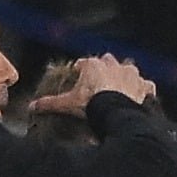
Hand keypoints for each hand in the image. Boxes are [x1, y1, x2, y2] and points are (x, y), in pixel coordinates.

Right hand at [28, 54, 153, 116]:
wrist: (118, 114)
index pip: (84, 63)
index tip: (77, 76)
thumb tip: (31, 107)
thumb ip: (50, 103)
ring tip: (120, 90)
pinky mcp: (145, 86)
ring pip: (128, 70)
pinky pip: (145, 85)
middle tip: (99, 84)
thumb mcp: (68, 104)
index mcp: (94, 65)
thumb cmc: (92, 105)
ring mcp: (132, 74)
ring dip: (124, 77)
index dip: (80, 70)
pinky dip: (143, 90)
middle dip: (104, 69)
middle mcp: (114, 64)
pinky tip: (139, 98)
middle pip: (107, 62)